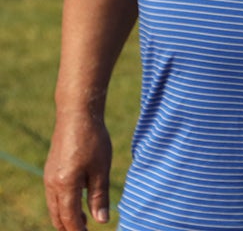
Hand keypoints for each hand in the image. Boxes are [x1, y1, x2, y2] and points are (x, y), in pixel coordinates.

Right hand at [44, 113, 112, 229]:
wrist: (77, 115)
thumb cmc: (93, 140)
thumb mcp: (101, 169)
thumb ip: (99, 196)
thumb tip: (102, 221)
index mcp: (65, 185)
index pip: (70, 218)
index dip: (78, 230)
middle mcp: (52, 184)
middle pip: (58, 215)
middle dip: (70, 226)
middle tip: (85, 230)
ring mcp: (49, 176)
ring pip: (54, 206)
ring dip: (66, 216)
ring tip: (84, 220)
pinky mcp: (51, 169)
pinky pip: (53, 195)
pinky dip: (63, 203)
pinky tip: (77, 200)